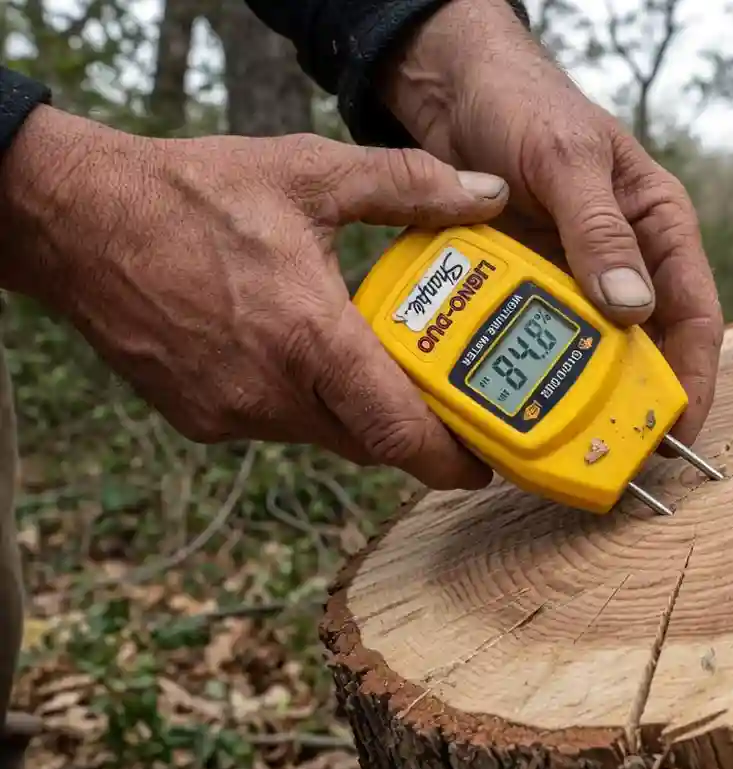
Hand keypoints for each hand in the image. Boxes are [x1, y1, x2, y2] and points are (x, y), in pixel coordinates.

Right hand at [0, 105, 512, 489]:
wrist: (78, 219)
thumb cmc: (194, 193)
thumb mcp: (312, 173)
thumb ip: (410, 186)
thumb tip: (487, 193)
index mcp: (310, 336)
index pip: (397, 431)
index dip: (448, 460)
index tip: (484, 466)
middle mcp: (272, 390)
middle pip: (368, 443)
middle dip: (411, 435)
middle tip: (448, 411)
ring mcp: (231, 412)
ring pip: (322, 436)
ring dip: (355, 413)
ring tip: (376, 368)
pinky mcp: (198, 420)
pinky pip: (274, 425)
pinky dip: (302, 403)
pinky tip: (300, 357)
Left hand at [382, 0, 723, 446]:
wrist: (455, 88)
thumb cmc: (526, 106)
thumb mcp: (568, 162)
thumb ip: (600, 231)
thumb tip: (633, 309)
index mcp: (659, 228)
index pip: (695, 315)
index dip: (694, 378)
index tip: (678, 431)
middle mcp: (625, 261)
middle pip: (646, 348)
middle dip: (635, 403)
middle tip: (614, 454)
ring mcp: (574, 277)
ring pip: (591, 351)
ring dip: (581, 393)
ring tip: (562, 441)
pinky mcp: (528, 284)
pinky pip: (537, 336)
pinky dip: (531, 367)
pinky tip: (513, 397)